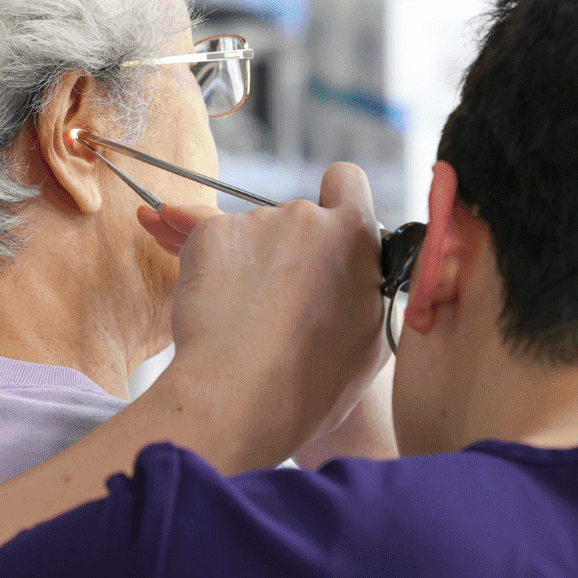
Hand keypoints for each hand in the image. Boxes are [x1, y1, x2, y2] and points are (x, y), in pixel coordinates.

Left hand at [140, 160, 385, 473]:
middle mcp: (307, 216)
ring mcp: (256, 222)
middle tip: (273, 307)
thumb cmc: (310, 385)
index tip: (323, 229)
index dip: (333, 200)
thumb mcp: (372, 340)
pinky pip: (205, 239)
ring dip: (244, 265)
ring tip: (238, 321)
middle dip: (285, 253)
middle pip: (294, 219)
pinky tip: (205, 301)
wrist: (240, 397)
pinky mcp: (211, 234)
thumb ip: (367, 292)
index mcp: (356, 236)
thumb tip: (357, 281)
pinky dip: (205, 263)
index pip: (347, 180)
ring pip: (248, 236)